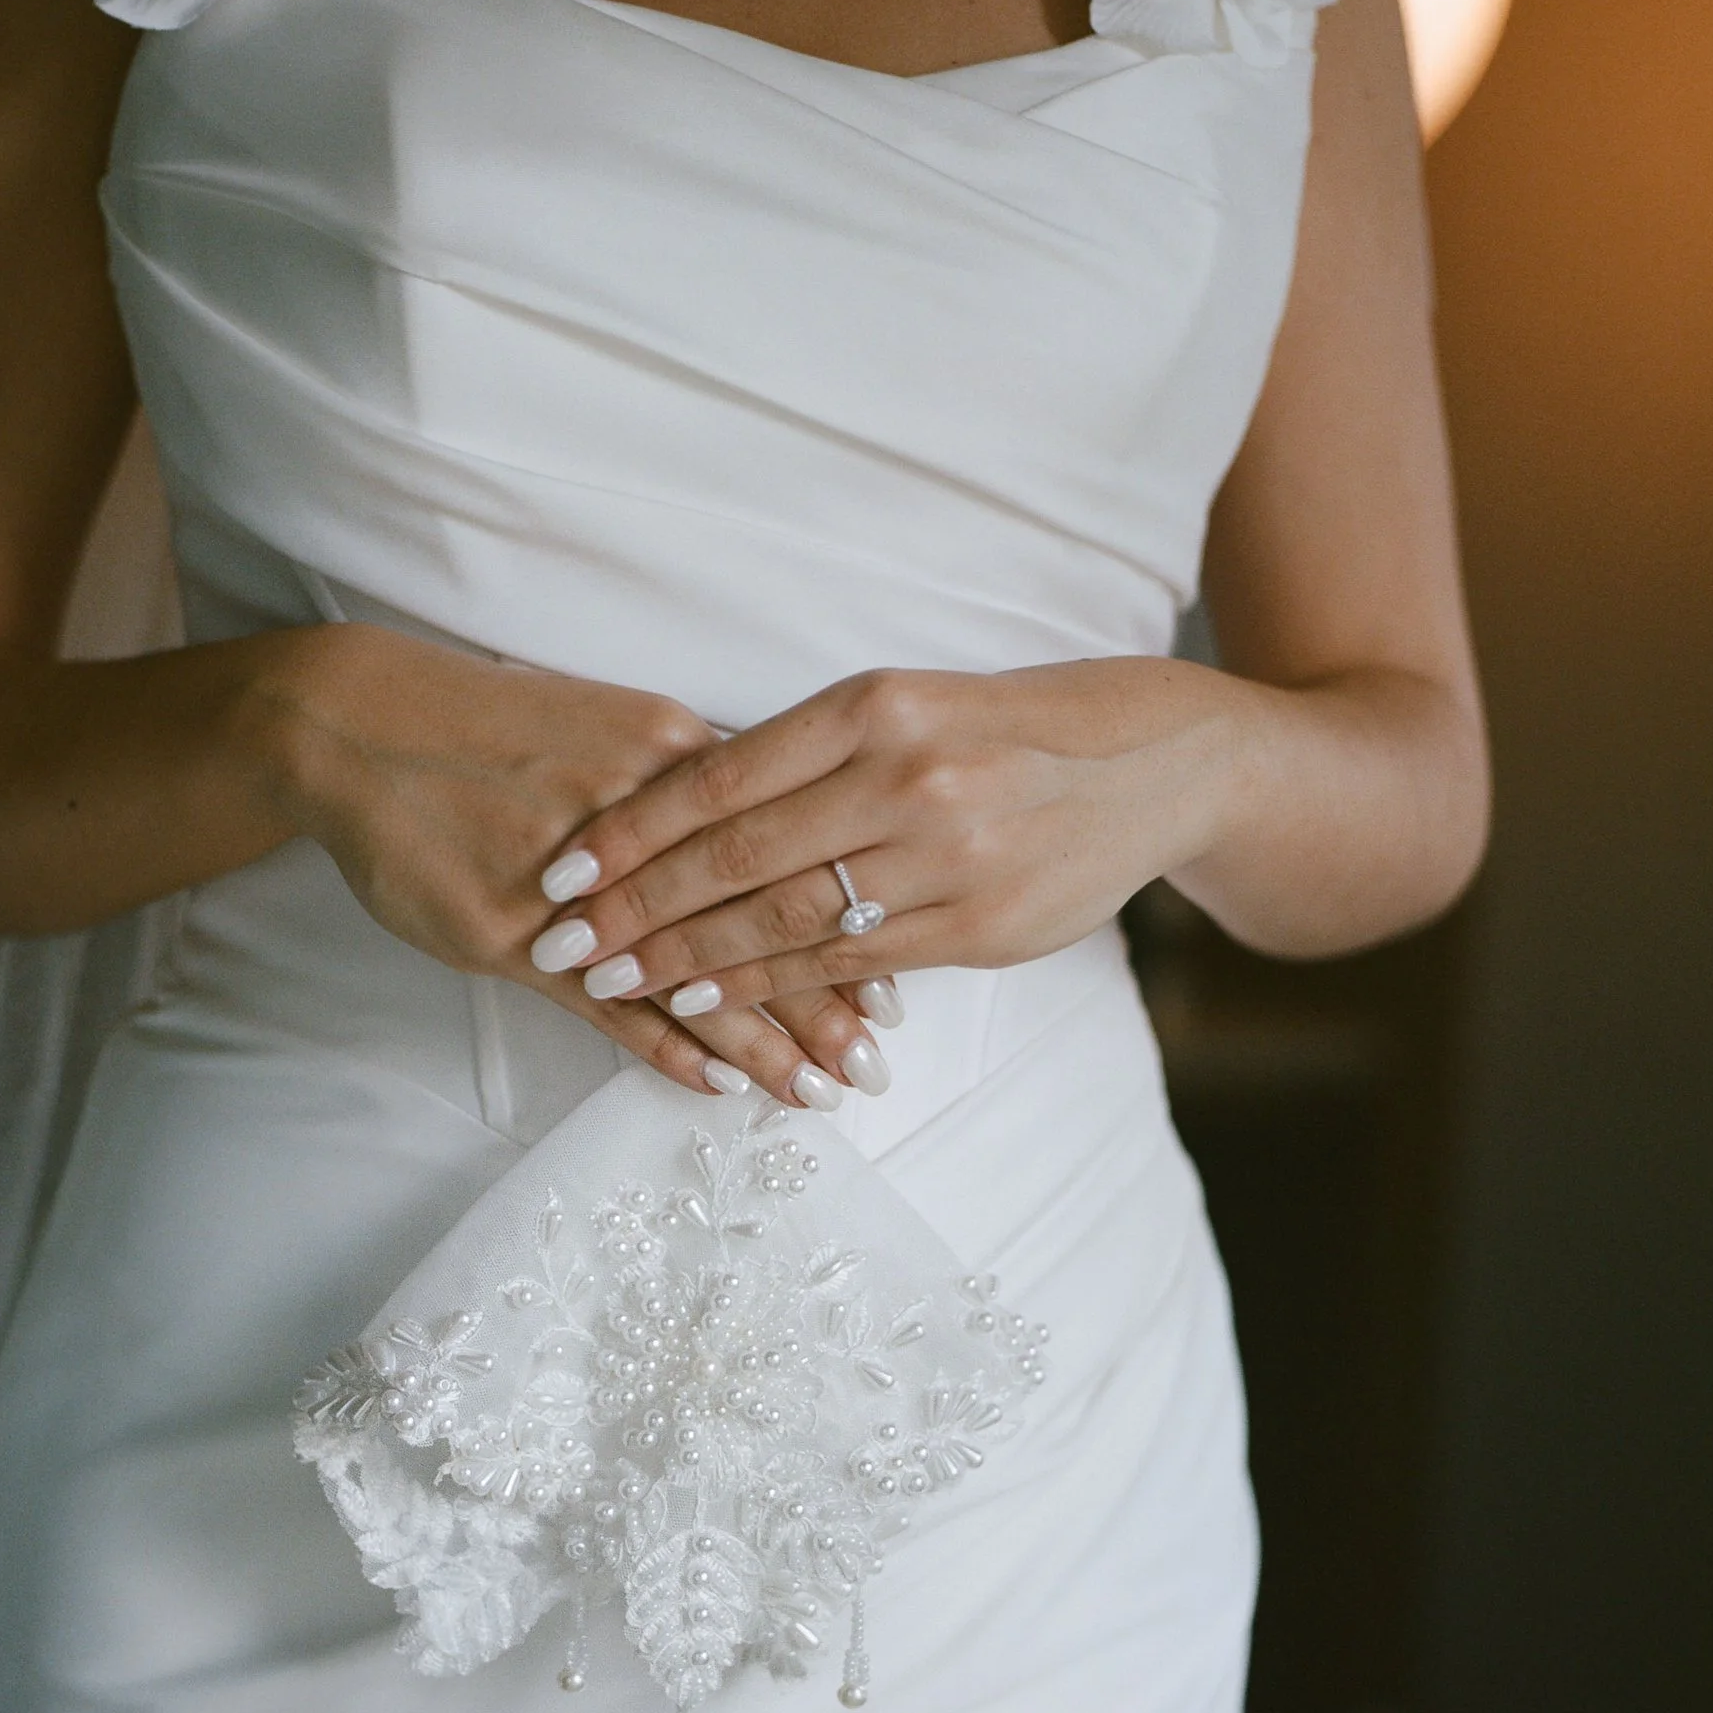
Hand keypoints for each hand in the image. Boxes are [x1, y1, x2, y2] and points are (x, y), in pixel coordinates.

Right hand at [270, 625, 886, 1103]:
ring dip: (762, 1041)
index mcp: (672, 755)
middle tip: (879, 1061)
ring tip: (820, 1093)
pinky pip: (608, 1005)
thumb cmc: (481, 724)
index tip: (903, 965)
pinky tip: (718, 1087)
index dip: (848, 913)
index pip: (788, 850)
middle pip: (756, 918)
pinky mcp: (515, 936)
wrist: (355, 723)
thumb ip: (684, 780)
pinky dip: (666, 1045)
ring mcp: (580, 889)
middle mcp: (642, 820)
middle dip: (827, 997)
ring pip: (696, 972)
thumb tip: (773, 816)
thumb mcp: (602, 725)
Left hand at [528, 660, 1242, 1010]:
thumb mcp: (907, 706)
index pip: (722, 774)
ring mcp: (945, 856)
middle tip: (560, 941)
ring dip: (688, 960)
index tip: (565, 868)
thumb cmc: (1004, 728)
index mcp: (874, 706)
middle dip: (639, 907)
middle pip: (740, 855)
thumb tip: (684, 796)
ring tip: (613, 982)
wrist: (1152, 764)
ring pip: (787, 919)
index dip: (634, 829)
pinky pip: (847, 965)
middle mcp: (906, 776)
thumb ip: (808, 752)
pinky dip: (770, 991)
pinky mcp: (975, 927)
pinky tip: (709, 1007)